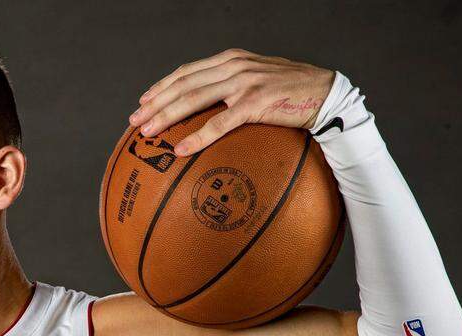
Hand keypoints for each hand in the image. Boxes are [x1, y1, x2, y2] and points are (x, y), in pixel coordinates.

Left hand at [128, 49, 335, 155]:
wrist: (326, 93)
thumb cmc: (291, 92)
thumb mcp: (257, 80)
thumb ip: (233, 86)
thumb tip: (210, 106)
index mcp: (231, 60)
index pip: (187, 71)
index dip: (162, 86)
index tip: (144, 101)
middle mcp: (233, 66)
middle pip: (183, 84)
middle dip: (155, 104)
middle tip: (135, 121)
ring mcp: (243, 83)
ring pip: (194, 99)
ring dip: (166, 117)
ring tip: (148, 133)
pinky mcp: (255, 103)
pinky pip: (219, 123)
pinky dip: (197, 136)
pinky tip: (181, 149)